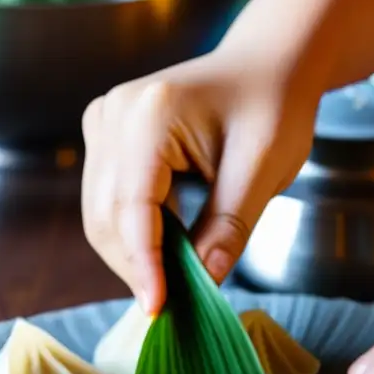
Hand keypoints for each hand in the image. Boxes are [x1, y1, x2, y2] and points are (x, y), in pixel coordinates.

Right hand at [81, 49, 320, 314]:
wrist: (267, 65)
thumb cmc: (273, 107)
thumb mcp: (262, 172)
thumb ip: (228, 228)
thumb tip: (203, 284)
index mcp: (150, 115)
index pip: (132, 207)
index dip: (143, 264)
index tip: (158, 309)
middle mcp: (115, 113)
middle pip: (106, 214)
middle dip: (136, 265)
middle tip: (172, 307)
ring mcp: (105, 120)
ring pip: (100, 211)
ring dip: (132, 254)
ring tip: (171, 283)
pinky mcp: (108, 133)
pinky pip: (108, 198)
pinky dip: (133, 232)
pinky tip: (166, 250)